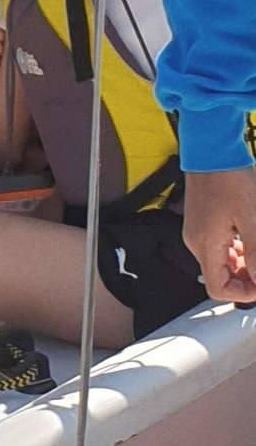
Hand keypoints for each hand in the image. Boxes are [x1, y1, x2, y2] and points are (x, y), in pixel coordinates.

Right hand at [183, 165, 255, 302]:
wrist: (212, 151)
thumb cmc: (229, 179)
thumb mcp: (252, 218)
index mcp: (205, 244)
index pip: (218, 288)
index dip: (244, 293)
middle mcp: (196, 241)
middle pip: (220, 277)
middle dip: (247, 278)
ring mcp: (196, 231)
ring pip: (221, 263)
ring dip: (244, 264)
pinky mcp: (202, 222)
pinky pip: (219, 247)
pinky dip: (237, 251)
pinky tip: (250, 237)